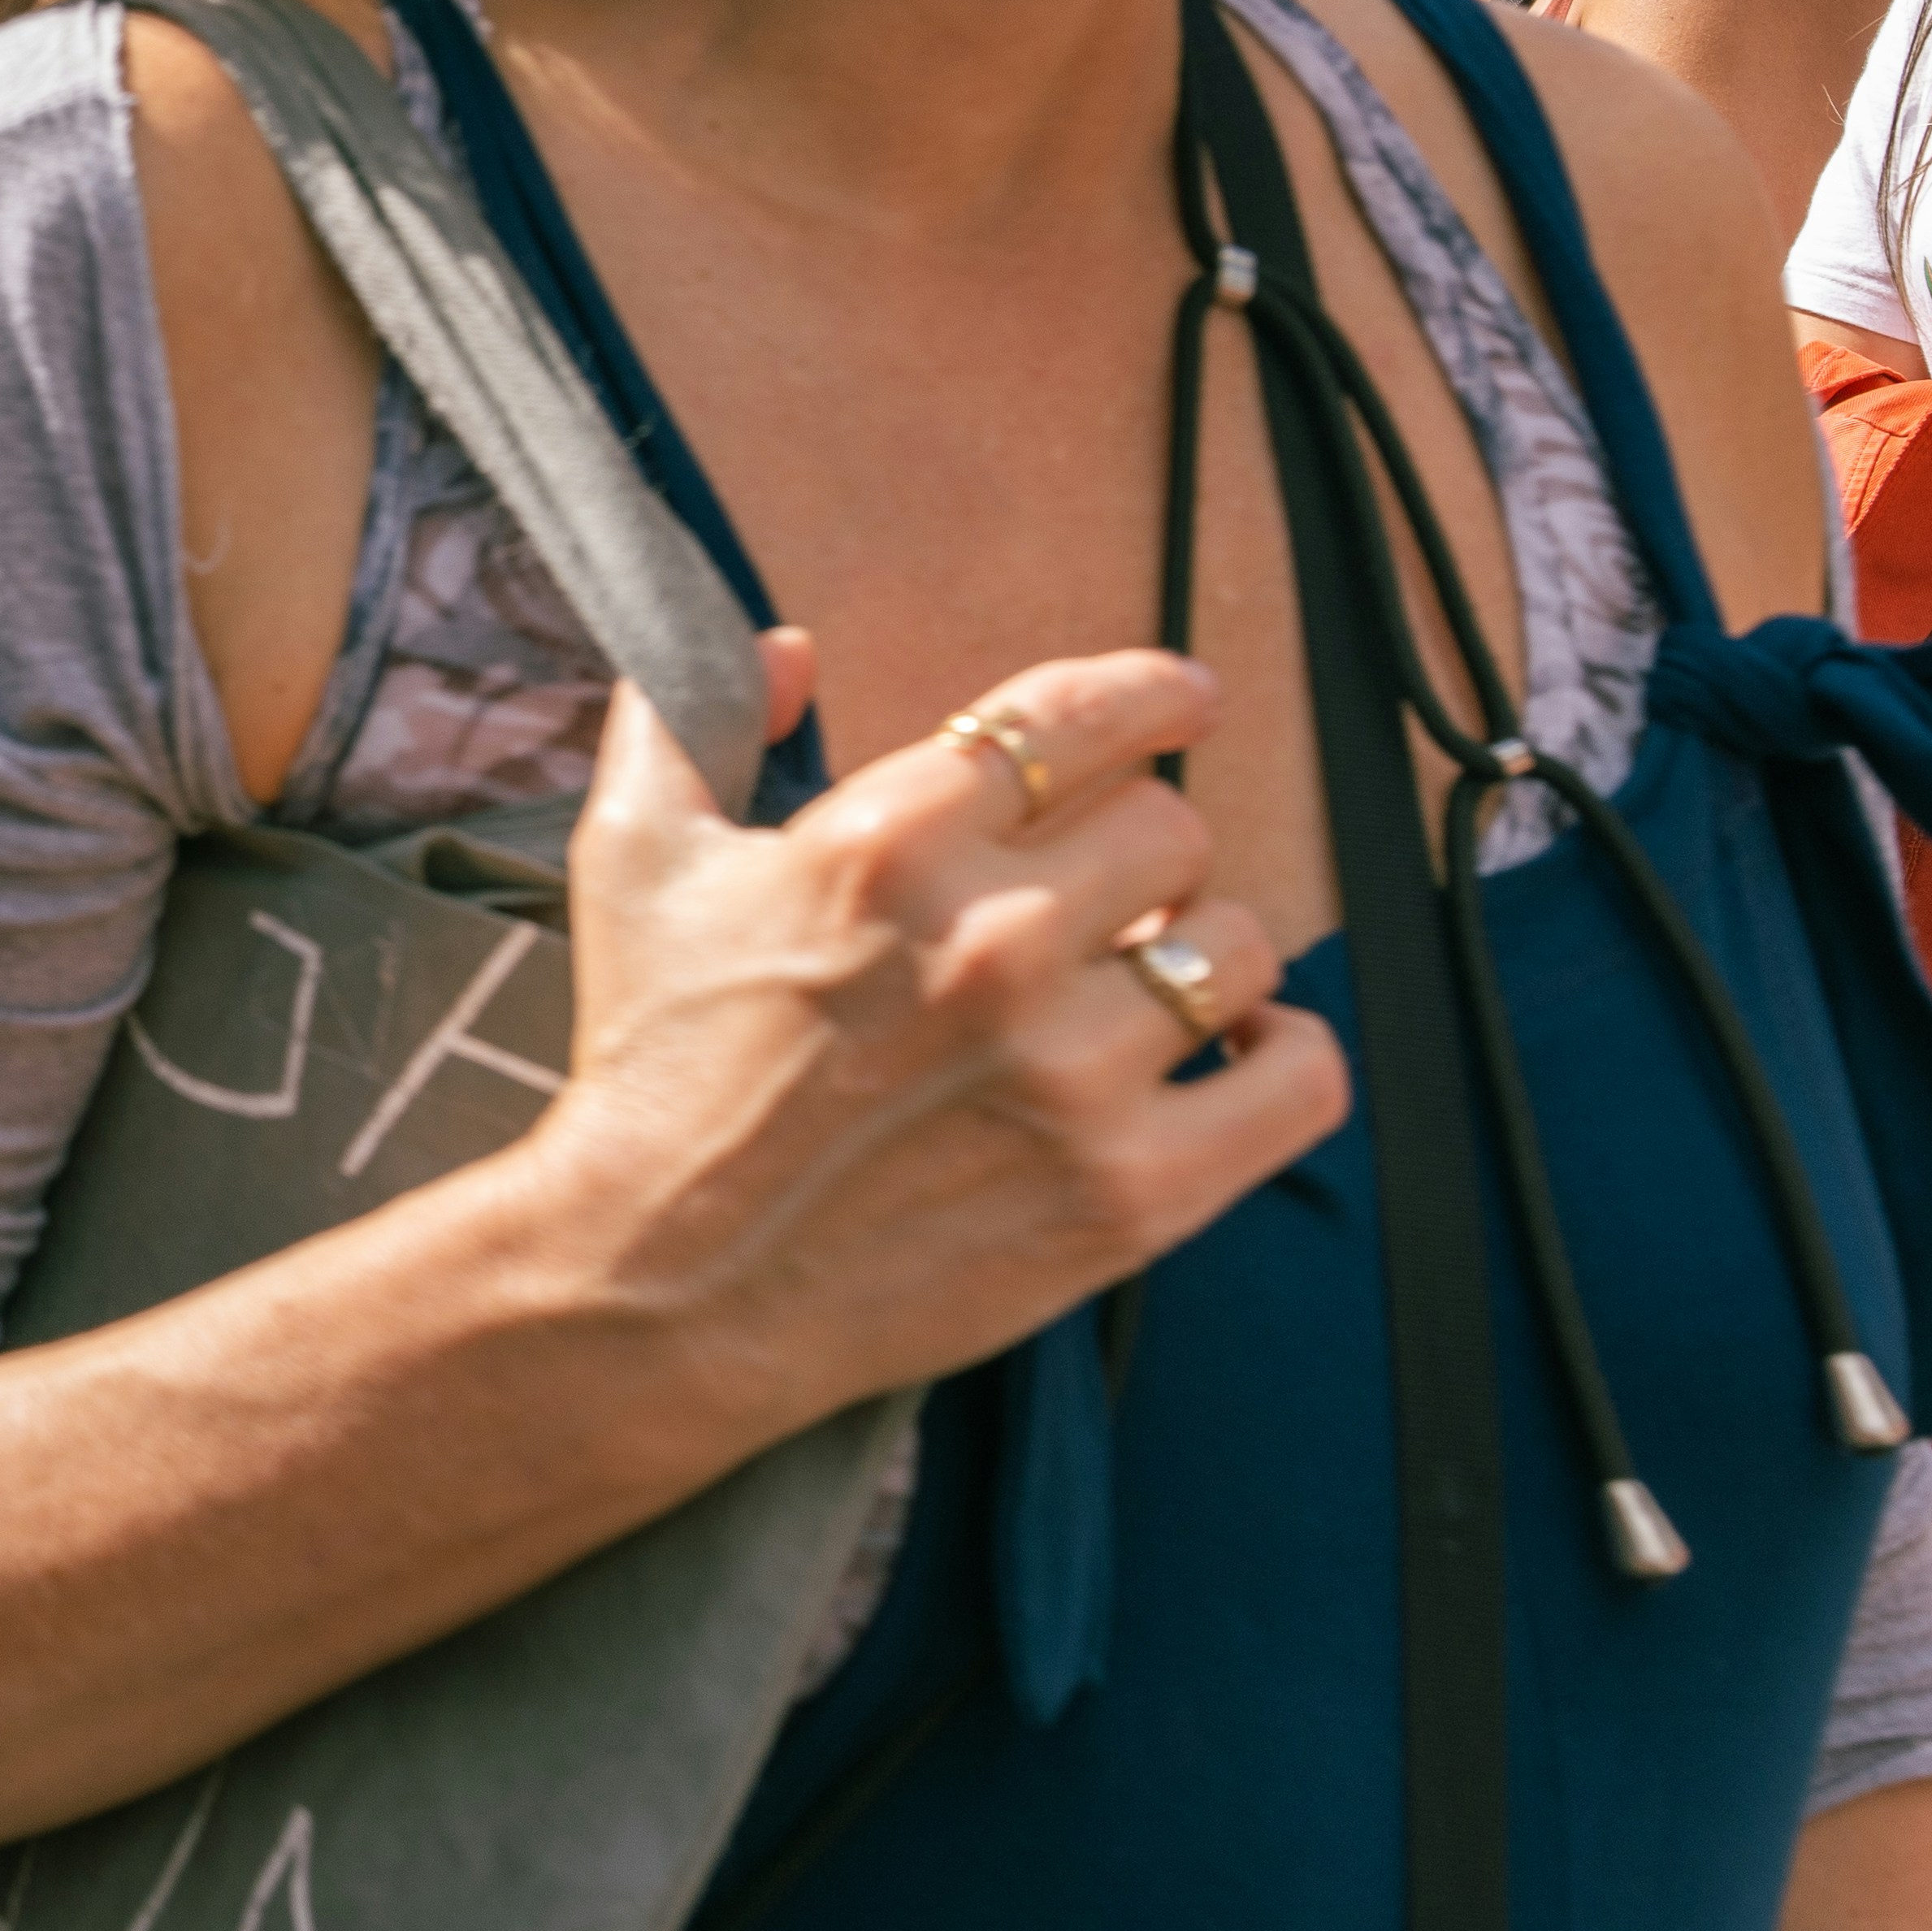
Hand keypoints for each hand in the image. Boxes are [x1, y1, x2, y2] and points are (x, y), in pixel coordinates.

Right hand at [524, 640, 1351, 1428]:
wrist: (657, 1283)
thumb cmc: (652, 1067)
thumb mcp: (634, 859)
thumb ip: (694, 719)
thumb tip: (792, 647)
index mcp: (888, 840)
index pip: (1077, 715)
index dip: (1150, 691)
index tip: (1184, 696)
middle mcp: (995, 940)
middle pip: (1172, 826)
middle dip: (1140, 852)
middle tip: (1104, 901)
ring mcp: (1071, 1071)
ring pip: (1240, 943)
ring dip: (1202, 955)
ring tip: (1146, 988)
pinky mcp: (1128, 1190)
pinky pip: (1297, 1080)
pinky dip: (1286, 1056)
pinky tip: (1235, 1054)